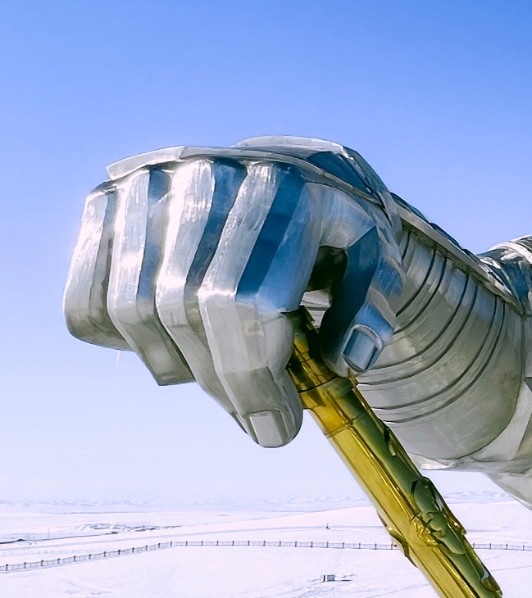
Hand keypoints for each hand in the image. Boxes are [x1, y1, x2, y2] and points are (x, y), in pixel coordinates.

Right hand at [64, 137, 404, 447]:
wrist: (291, 167)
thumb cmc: (337, 227)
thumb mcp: (377, 260)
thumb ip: (371, 310)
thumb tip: (348, 363)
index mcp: (285, 190)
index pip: (244, 301)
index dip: (255, 380)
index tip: (279, 430)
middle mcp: (208, 177)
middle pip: (186, 311)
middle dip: (223, 384)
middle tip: (257, 417)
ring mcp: (149, 185)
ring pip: (133, 309)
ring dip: (176, 367)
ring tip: (221, 377)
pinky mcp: (107, 201)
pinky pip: (89, 300)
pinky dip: (123, 342)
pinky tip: (175, 346)